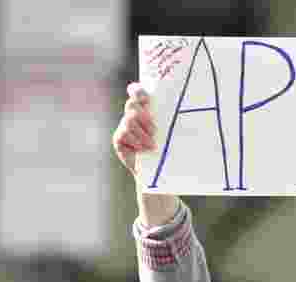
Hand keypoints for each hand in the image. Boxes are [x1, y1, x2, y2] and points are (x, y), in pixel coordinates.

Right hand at [114, 83, 180, 224]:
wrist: (160, 175)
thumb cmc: (169, 151)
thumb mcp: (171, 133)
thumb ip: (168, 118)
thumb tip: (177, 106)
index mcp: (147, 111)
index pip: (138, 93)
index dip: (138, 91)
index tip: (145, 97)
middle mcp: (133, 117)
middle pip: (132, 104)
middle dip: (144, 116)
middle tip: (155, 130)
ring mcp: (124, 127)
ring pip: (129, 119)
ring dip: (143, 133)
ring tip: (152, 145)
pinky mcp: (118, 139)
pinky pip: (124, 133)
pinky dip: (136, 141)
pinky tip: (143, 150)